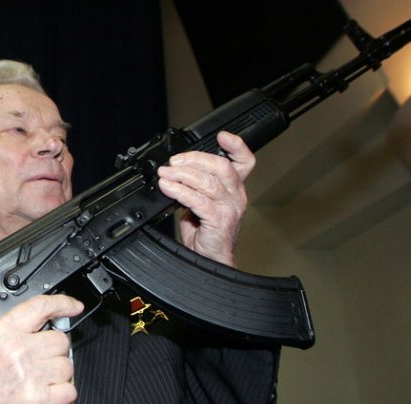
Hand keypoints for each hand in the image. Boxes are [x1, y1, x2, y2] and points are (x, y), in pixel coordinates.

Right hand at [0, 294, 83, 403]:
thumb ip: (17, 329)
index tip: (73, 306)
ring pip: (66, 366)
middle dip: (54, 351)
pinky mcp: (39, 400)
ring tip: (37, 380)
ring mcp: (29, 375)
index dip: (62, 304)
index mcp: (2, 332)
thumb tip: (48, 323)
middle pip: (60, 340)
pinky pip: (69, 390)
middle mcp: (16, 351)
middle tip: (39, 362)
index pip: (40, 307)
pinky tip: (45, 395)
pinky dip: (62, 395)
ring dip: (57, 374)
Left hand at [157, 131, 254, 266]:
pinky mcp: (219, 220)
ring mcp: (230, 208)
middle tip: (173, 162)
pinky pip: (198, 200)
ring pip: (208, 182)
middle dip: (194, 159)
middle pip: (221, 166)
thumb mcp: (200, 203)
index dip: (237, 146)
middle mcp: (236, 196)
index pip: (245, 161)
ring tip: (165, 174)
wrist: (209, 260)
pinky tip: (168, 188)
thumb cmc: (205, 233)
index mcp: (234, 188)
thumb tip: (172, 171)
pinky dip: (180, 191)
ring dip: (182, 174)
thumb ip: (193, 186)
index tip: (222, 136)